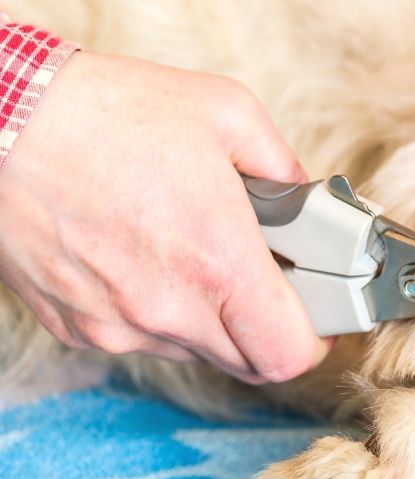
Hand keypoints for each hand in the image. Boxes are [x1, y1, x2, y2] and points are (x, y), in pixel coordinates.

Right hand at [0, 53, 329, 382]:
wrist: (0, 121)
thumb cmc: (110, 110)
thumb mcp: (227, 113)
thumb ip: (284, 166)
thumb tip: (306, 199)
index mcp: (218, 262)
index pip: (288, 354)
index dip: (313, 340)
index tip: (315, 313)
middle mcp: (167, 309)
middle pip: (248, 363)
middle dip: (269, 328)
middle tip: (266, 278)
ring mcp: (116, 325)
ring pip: (195, 352)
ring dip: (212, 320)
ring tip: (195, 253)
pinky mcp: (77, 327)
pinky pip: (141, 338)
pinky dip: (159, 312)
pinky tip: (146, 258)